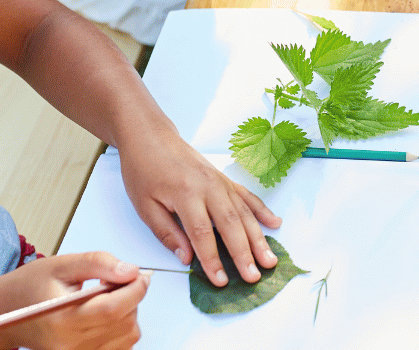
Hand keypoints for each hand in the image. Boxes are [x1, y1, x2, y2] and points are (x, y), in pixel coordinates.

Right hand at [5, 253, 147, 349]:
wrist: (8, 313)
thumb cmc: (34, 286)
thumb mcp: (65, 264)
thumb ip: (101, 263)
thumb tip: (131, 271)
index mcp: (62, 318)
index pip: (113, 309)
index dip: (136, 289)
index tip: (141, 275)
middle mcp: (68, 345)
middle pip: (125, 323)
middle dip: (132, 298)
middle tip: (117, 283)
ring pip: (128, 337)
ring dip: (128, 314)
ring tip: (107, 299)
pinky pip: (120, 348)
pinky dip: (122, 330)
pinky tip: (106, 316)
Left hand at [117, 129, 280, 287]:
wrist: (151, 137)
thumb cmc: (143, 171)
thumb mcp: (144, 206)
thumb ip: (167, 232)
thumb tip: (187, 257)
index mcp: (186, 194)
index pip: (202, 233)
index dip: (213, 259)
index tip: (221, 281)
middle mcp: (209, 186)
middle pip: (231, 224)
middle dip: (244, 252)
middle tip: (255, 276)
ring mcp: (220, 181)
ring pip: (243, 212)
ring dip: (258, 237)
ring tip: (270, 259)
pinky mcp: (224, 178)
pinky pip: (246, 195)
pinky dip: (262, 210)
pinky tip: (274, 223)